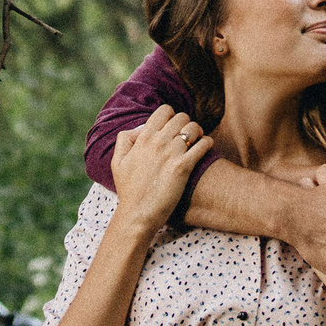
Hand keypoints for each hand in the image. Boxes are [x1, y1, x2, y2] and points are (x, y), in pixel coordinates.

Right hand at [113, 106, 213, 232]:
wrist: (137, 215)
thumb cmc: (128, 191)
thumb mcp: (117, 162)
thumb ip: (124, 140)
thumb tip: (139, 130)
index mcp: (143, 138)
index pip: (164, 111)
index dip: (171, 116)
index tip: (173, 126)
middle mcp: (158, 142)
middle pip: (181, 117)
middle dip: (186, 123)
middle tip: (187, 134)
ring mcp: (171, 154)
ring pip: (193, 128)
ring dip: (198, 132)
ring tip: (197, 140)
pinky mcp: (183, 167)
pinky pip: (203, 145)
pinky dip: (207, 143)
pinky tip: (205, 147)